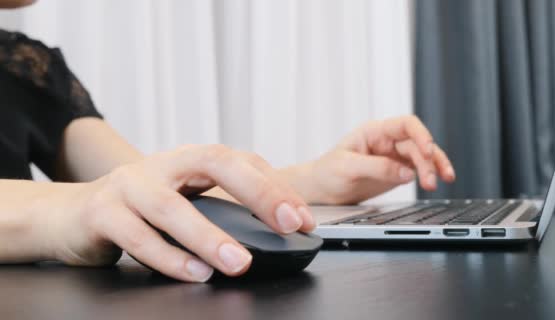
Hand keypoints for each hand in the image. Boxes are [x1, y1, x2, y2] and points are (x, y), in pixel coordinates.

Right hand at [43, 144, 314, 281]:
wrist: (72, 215)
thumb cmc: (139, 209)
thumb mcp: (183, 199)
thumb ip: (220, 208)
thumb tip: (277, 231)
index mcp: (188, 161)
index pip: (241, 161)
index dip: (276, 187)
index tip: (304, 218)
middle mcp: (162, 165)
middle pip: (214, 163)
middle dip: (258, 192)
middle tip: (289, 223)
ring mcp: (129, 185)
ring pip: (171, 207)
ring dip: (209, 236)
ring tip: (239, 261)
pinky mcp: (101, 213)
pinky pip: (136, 236)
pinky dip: (168, 257)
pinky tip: (195, 273)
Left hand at [285, 116, 454, 203]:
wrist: (320, 190)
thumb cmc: (327, 172)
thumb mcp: (347, 168)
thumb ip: (377, 168)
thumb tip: (407, 173)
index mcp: (374, 132)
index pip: (405, 125)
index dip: (421, 134)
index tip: (428, 150)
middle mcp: (387, 141)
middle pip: (417, 144)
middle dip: (427, 161)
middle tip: (430, 180)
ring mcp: (393, 157)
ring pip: (421, 157)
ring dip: (433, 168)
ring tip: (439, 183)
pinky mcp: (396, 172)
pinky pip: (418, 170)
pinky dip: (429, 175)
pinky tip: (436, 183)